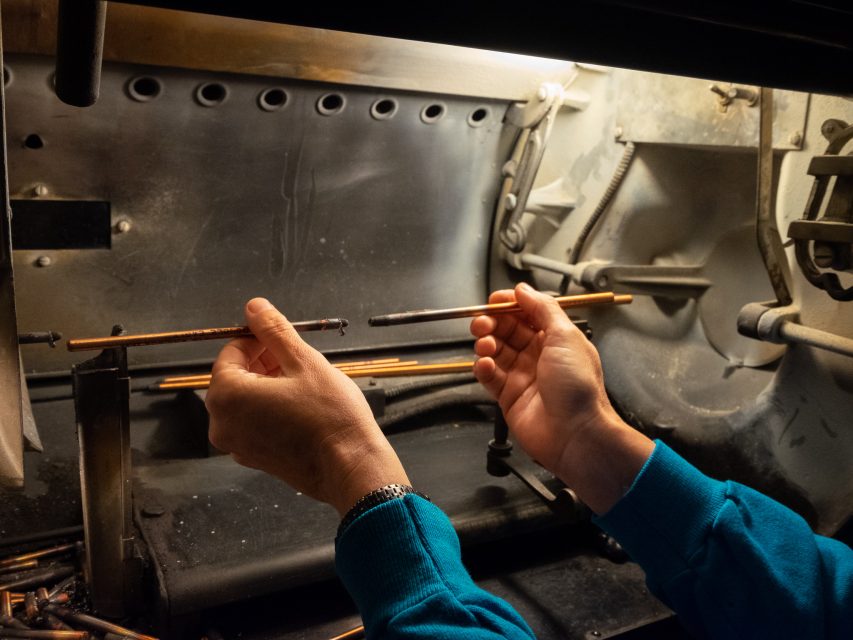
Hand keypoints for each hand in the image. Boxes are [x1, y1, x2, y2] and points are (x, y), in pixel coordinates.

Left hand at [206, 298, 408, 515]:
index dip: (258, 340)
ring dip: (268, 385)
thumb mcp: (304, 361)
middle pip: (235, 377)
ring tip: (303, 382)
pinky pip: (254, 423)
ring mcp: (237, 445)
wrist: (350, 465)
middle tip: (296, 358)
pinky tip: (300, 406)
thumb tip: (255, 307)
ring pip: (245, 401)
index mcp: (228, 396)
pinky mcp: (254, 458)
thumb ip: (274, 331)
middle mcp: (223, 423)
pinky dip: (270, 409)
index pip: (231, 352)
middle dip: (262, 362)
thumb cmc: (330, 416)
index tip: (282, 340)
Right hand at [471, 284, 652, 513]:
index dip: (509, 305)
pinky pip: (489, 376)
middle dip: (492, 322)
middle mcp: (538, 355)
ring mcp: (522, 376)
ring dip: (486, 343)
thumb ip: (543, 308)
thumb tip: (523, 290)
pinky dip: (482, 368)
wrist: (576, 434)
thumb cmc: (578, 387)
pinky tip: (484, 364)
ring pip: (495, 351)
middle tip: (482, 322)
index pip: (527, 313)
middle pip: (507, 330)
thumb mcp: (565, 335)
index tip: (495, 301)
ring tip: (485, 345)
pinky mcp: (508, 396)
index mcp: (556, 338)